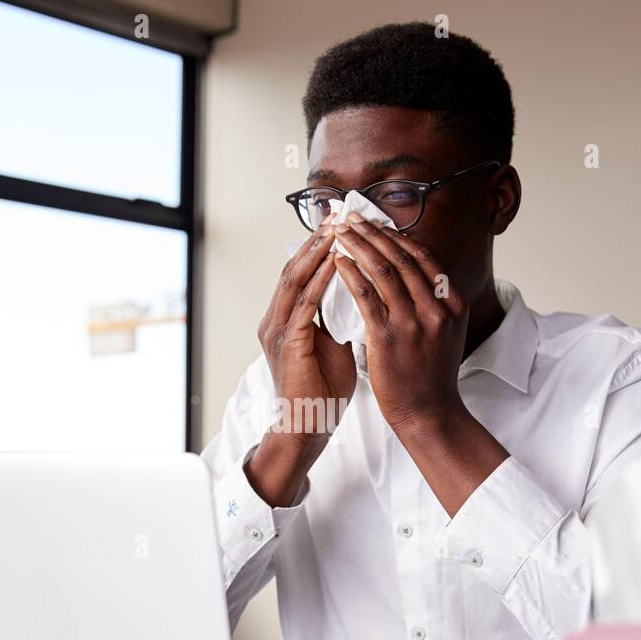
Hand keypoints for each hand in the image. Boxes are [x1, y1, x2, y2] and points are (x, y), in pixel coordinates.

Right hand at [246, 223, 357, 505]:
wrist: (308, 426)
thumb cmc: (323, 392)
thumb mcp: (334, 348)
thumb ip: (341, 322)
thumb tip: (364, 300)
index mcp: (285, 320)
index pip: (301, 273)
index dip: (319, 247)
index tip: (340, 225)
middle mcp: (275, 319)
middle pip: (294, 267)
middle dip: (317, 239)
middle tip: (338, 213)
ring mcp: (277, 330)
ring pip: (296, 278)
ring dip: (318, 250)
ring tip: (338, 227)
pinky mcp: (287, 342)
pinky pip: (305, 302)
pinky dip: (322, 278)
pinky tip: (339, 260)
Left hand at [329, 215, 467, 433]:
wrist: (428, 414)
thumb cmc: (431, 376)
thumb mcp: (445, 333)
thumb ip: (434, 304)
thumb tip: (414, 275)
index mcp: (453, 304)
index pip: (424, 258)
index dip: (397, 238)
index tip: (377, 224)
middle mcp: (437, 308)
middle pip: (402, 257)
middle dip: (374, 233)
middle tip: (352, 218)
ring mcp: (414, 322)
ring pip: (384, 270)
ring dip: (359, 245)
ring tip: (340, 232)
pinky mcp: (388, 336)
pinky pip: (366, 295)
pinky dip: (350, 273)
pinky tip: (337, 261)